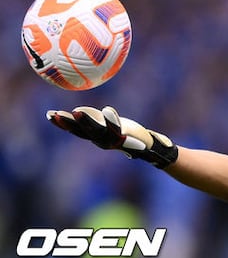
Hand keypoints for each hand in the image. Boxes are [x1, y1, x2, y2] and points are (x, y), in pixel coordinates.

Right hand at [47, 106, 177, 168]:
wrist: (148, 146)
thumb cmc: (126, 133)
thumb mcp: (108, 124)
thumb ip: (93, 118)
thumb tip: (76, 111)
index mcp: (96, 136)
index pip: (76, 129)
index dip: (62, 123)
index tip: (48, 114)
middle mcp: (101, 140)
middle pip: (82, 132)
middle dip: (68, 123)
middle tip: (54, 114)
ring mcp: (113, 140)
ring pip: (97, 131)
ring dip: (87, 121)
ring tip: (77, 111)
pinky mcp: (126, 138)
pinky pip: (117, 129)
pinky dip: (111, 121)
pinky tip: (107, 110)